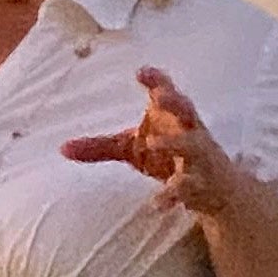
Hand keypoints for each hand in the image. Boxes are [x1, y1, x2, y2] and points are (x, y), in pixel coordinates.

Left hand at [61, 67, 246, 217]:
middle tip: (160, 96)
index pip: (167, 92)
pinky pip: (189, 187)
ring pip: (195, 146)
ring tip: (152, 143)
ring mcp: (200, 158)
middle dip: (175, 100)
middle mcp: (190, 132)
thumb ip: (99, 148)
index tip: (141, 71)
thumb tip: (62, 149)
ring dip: (175, 144)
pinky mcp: (202, 184)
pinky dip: (174, 193)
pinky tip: (156, 204)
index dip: (157, 80)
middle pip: (187, 109)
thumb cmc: (169, 158)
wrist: (216, 191)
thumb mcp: (132, 149)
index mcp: (172, 117)